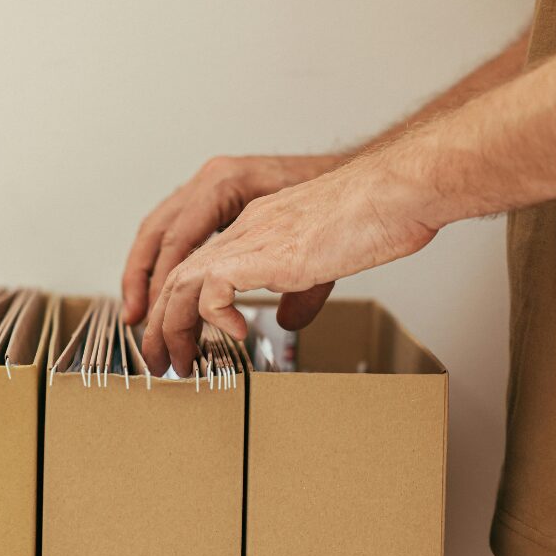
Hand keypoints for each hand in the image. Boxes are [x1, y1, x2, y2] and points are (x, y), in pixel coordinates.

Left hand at [141, 161, 440, 376]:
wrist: (396, 193)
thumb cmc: (378, 216)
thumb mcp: (327, 260)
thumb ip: (299, 289)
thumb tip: (287, 320)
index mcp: (257, 228)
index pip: (197, 266)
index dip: (177, 306)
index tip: (179, 341)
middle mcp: (245, 229)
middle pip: (176, 275)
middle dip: (160, 325)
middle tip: (161, 363)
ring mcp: (252, 238)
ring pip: (182, 282)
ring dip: (172, 328)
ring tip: (179, 362)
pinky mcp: (265, 252)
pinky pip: (213, 288)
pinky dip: (213, 316)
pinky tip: (235, 334)